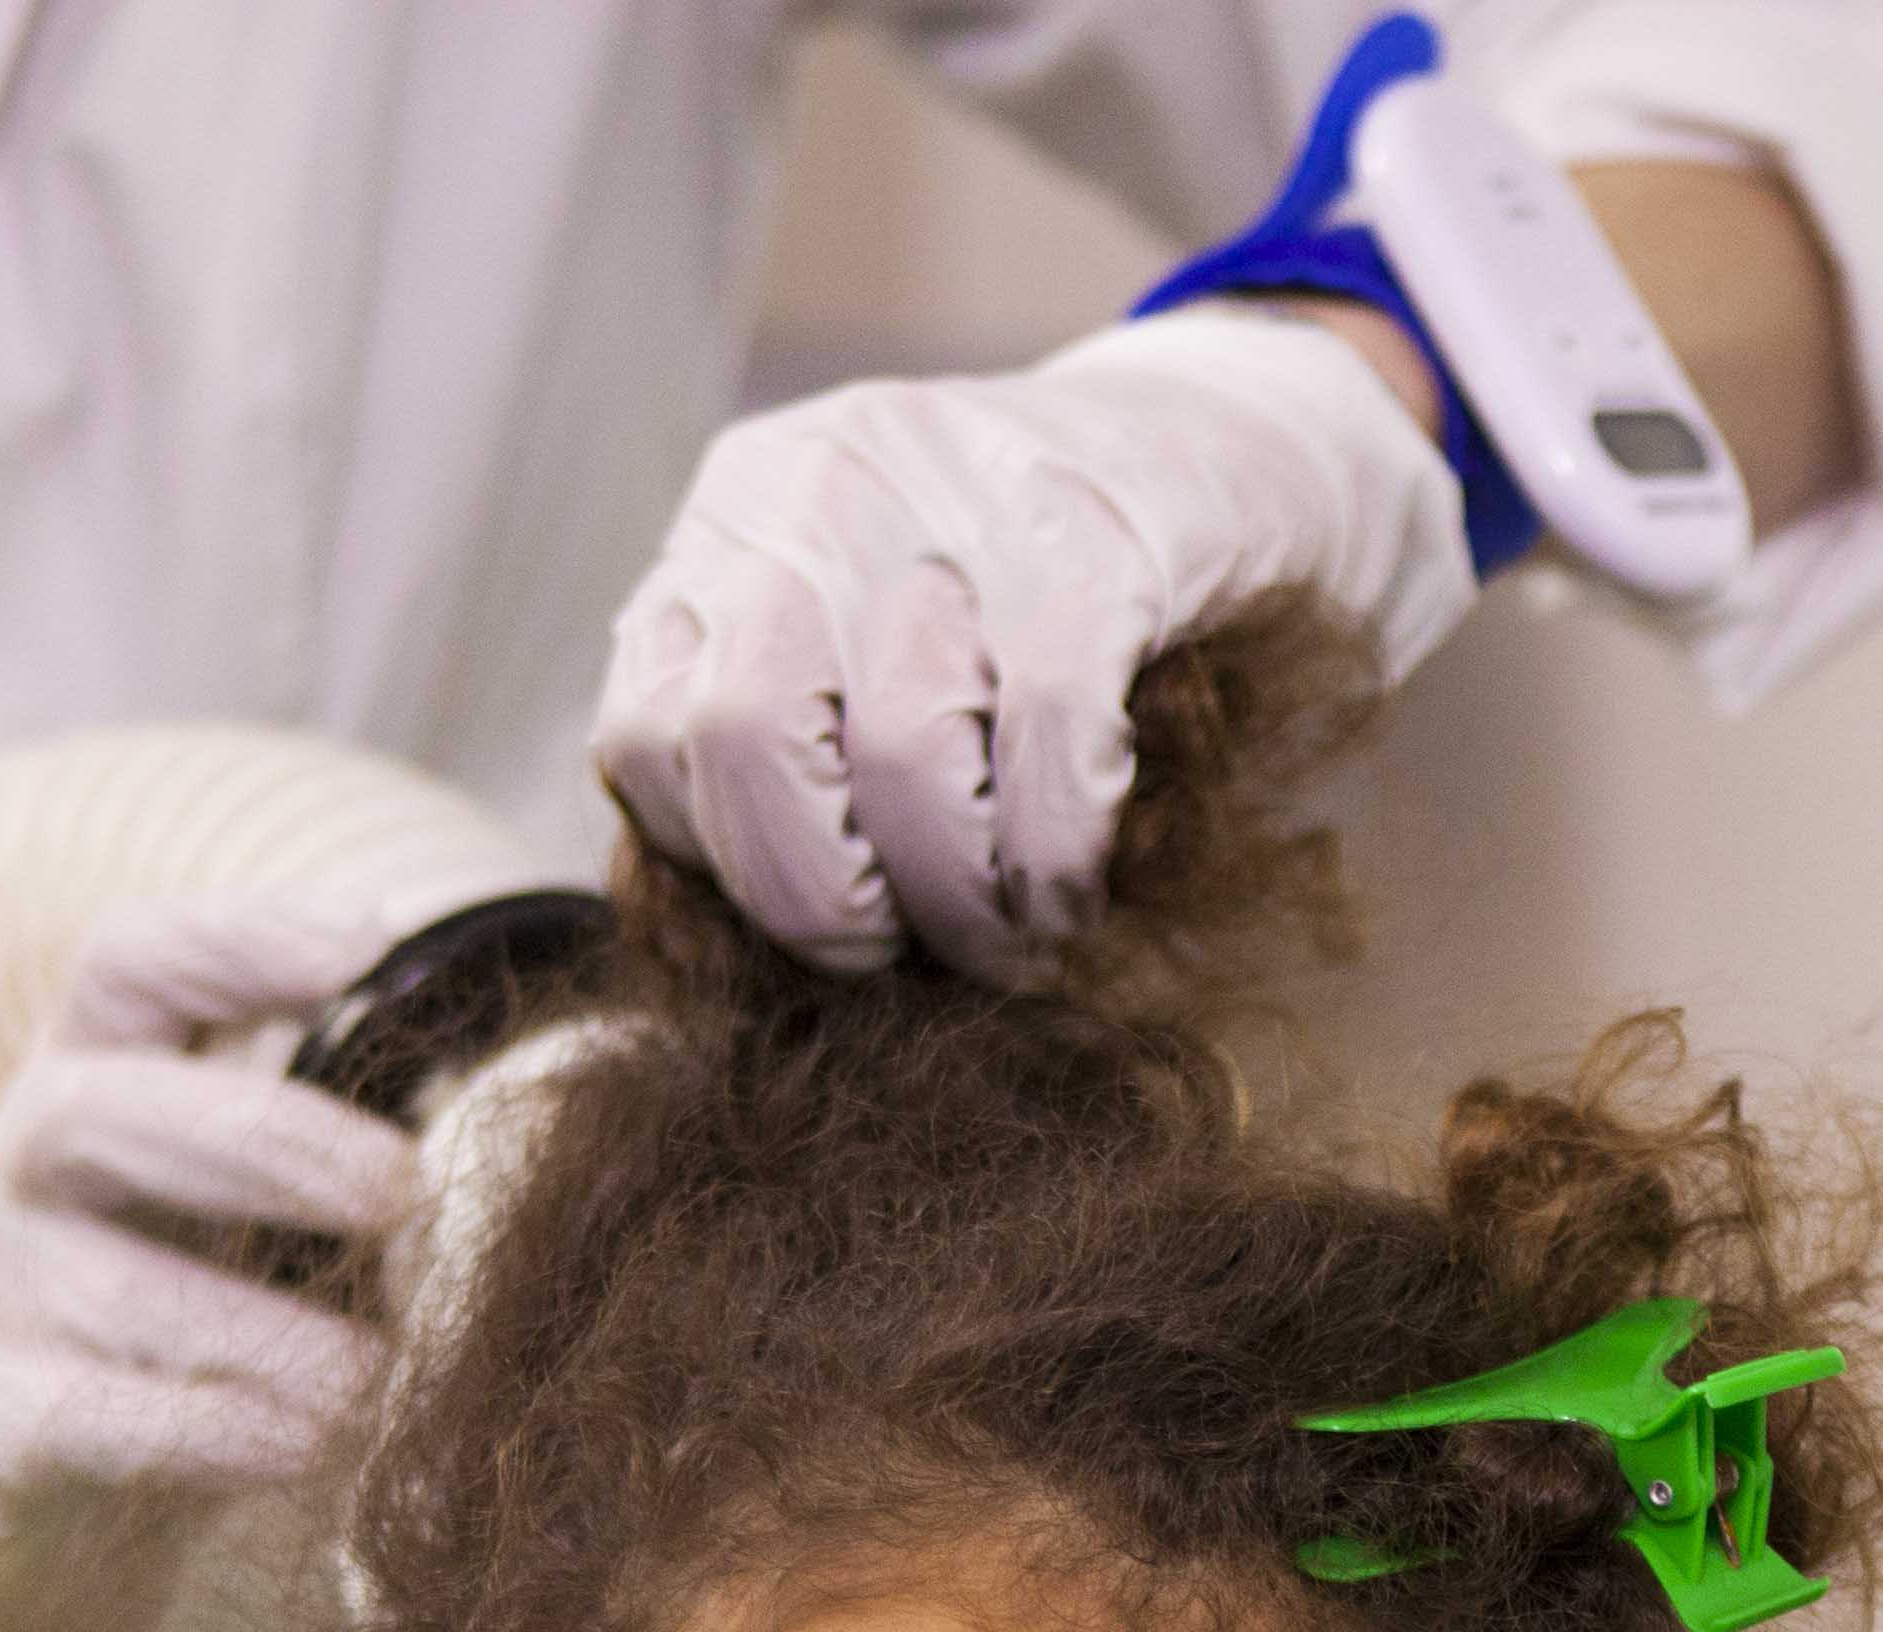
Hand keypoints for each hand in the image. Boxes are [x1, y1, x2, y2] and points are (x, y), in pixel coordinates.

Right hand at [0, 894, 419, 1631]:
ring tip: (382, 1381)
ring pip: (115, 1291)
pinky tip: (302, 1447)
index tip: (369, 942)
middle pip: (104, 1110)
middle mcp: (9, 1173)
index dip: (234, 938)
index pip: (128, 968)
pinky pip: (85, 1417)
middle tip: (404, 1187)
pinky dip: (208, 1430)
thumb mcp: (220, 1238)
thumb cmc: (158, 1362)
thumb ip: (318, 1180)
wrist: (3, 1557)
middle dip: (264, 1137)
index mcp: (82, 1089)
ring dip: (269, 1334)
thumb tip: (515, 1152)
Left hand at [590, 310, 1475, 982]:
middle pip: (743, 743)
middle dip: (821, 903)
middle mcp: (824, 489)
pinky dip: (1055, 866)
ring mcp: (961, 502)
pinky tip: (1075, 893)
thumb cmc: (1035, 581)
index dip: (723, 865)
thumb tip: (724, 922)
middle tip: (903, 945)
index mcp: (741, 517)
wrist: (1239, 435)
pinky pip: (1050, 748)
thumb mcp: (865, 617)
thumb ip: (779, 721)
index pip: (643, 732)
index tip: (822, 898)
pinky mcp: (1103, 543)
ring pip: (898, 761)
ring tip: (1009, 934)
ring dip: (960, 903)